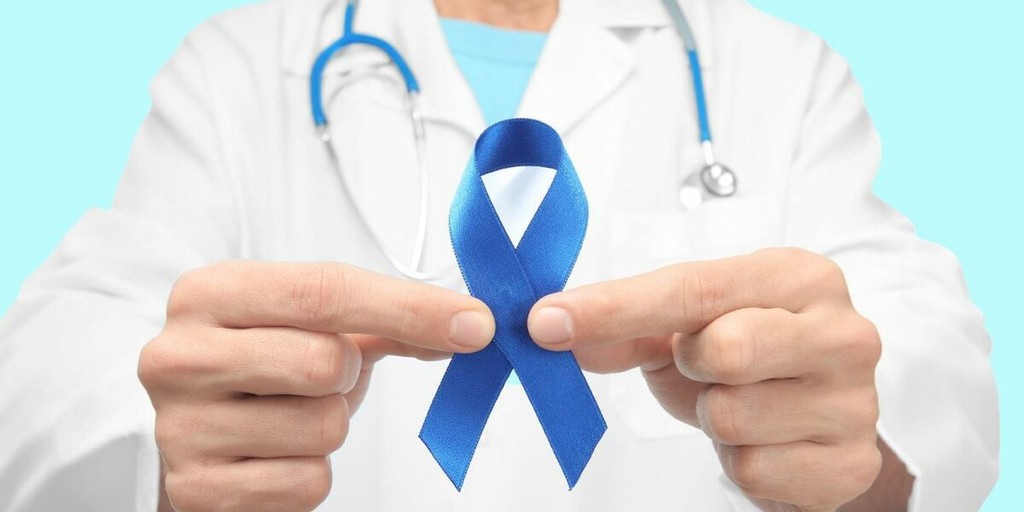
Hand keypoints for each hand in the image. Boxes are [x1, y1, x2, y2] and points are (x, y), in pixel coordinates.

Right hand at [138, 261, 493, 511]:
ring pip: (323, 428)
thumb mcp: (316, 326)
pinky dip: (311, 473)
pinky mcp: (196, 490)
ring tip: (291, 416)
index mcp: (208, 295)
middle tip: (324, 378)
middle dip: (347, 376)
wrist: (203, 435)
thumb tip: (468, 323)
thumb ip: (389, 317)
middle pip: (325, 361)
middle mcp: (179, 355)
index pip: (325, 290)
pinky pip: (308, 482)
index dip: (410, 307)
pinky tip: (276, 456)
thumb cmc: (266, 369)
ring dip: (330, 427)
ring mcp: (180, 426)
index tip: (474, 323)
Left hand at [528, 248, 883, 511]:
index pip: (693, 287)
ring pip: (731, 417)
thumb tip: (553, 327)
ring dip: (712, 418)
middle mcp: (841, 333)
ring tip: (735, 402)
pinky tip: (760, 439)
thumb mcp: (688, 323)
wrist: (815, 409)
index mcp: (799, 277)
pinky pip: (753, 471)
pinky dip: (738, 461)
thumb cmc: (751, 350)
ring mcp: (854, 402)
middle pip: (725, 350)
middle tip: (702, 364)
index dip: (612, 307)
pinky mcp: (850, 465)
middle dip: (691, 366)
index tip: (548, 321)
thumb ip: (623, 321)